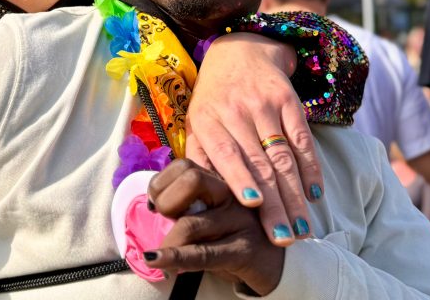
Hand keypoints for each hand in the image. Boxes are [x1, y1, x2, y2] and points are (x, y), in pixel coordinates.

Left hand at [146, 159, 283, 295]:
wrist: (278, 263)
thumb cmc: (234, 233)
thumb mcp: (213, 210)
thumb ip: (189, 200)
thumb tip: (151, 204)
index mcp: (223, 178)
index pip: (184, 165)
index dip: (161, 183)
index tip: (154, 204)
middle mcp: (234, 192)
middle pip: (191, 179)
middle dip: (166, 201)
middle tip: (163, 220)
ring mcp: (242, 219)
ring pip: (192, 223)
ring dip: (167, 242)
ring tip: (157, 255)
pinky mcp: (246, 249)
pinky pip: (203, 253)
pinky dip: (175, 258)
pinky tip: (157, 261)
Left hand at [186, 33, 321, 244]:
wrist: (239, 51)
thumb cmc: (213, 100)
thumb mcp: (196, 122)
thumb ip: (197, 158)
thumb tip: (193, 199)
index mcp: (207, 118)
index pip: (226, 152)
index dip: (240, 178)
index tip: (253, 206)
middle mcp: (236, 110)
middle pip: (259, 162)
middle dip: (274, 203)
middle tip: (284, 238)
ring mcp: (264, 104)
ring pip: (283, 156)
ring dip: (295, 194)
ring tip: (302, 227)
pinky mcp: (289, 101)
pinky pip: (302, 139)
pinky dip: (311, 167)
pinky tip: (315, 193)